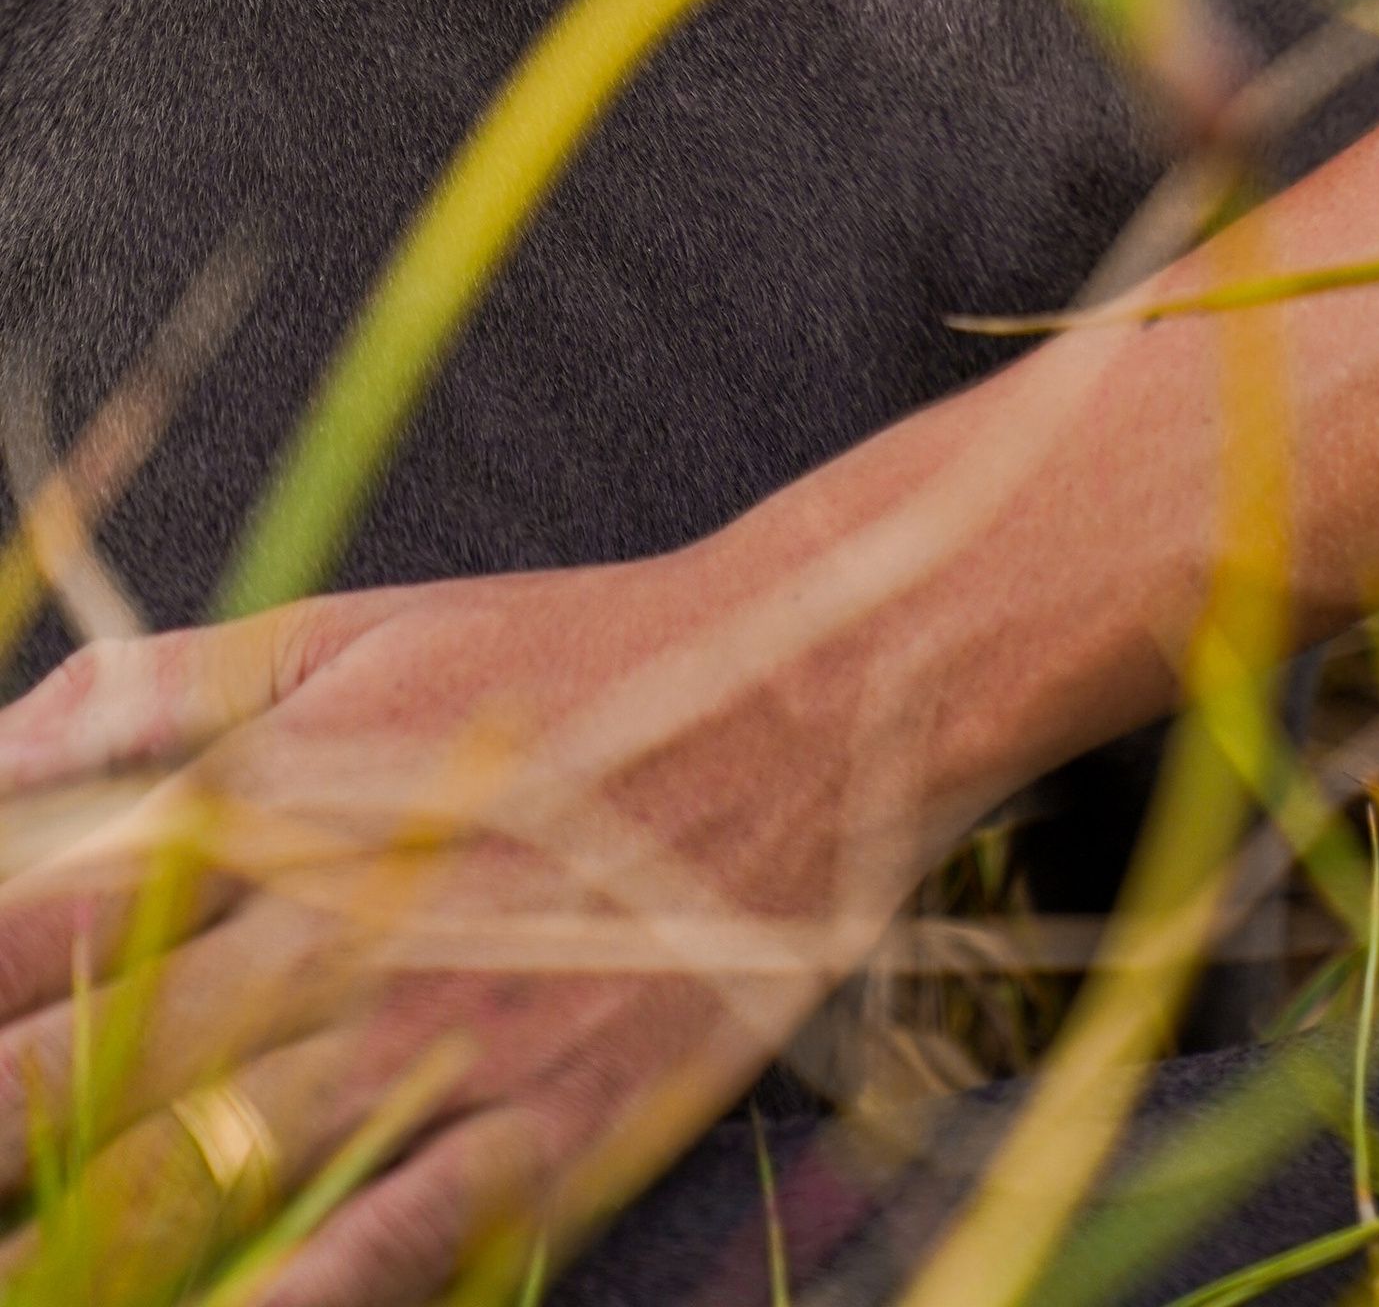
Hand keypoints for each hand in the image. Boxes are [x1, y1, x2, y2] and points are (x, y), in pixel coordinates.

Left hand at [0, 533, 914, 1305]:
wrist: (808, 696)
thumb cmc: (567, 660)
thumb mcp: (352, 630)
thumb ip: (154, 689)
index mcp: (258, 810)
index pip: (12, 937)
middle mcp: (320, 939)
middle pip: (63, 1089)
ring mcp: (432, 1049)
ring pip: (192, 1194)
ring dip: (68, 1261)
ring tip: (10, 1295)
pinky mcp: (546, 1129)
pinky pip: (393, 1254)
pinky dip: (297, 1306)